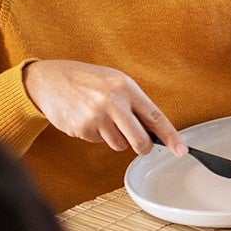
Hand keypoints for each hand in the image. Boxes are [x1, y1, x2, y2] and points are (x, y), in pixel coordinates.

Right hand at [23, 59, 185, 155]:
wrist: (48, 80)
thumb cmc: (87, 80)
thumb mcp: (114, 81)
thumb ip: (134, 103)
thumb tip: (155, 130)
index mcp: (125, 87)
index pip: (155, 117)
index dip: (171, 136)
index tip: (182, 150)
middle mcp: (112, 102)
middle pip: (140, 141)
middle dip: (143, 147)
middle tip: (141, 144)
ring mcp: (96, 117)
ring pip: (120, 145)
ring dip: (115, 137)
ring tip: (102, 118)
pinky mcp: (82, 129)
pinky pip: (99, 142)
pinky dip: (97, 135)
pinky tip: (87, 119)